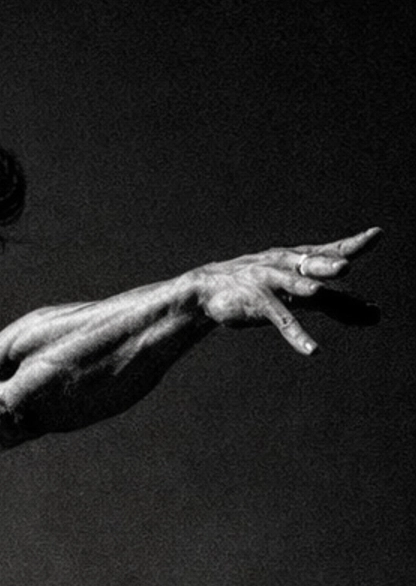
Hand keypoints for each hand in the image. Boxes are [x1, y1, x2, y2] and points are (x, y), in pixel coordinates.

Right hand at [196, 229, 380, 355]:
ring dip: (309, 289)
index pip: (332, 249)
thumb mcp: (300, 290)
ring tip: (321, 292)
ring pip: (295, 287)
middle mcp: (288, 265)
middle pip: (315, 264)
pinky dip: (298, 336)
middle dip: (330, 265)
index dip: (353, 243)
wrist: (210, 289)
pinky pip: (282, 321)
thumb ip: (337, 302)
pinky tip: (313, 350)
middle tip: (346, 267)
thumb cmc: (261, 288)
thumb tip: (375, 313)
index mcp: (300, 258)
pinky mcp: (258, 304)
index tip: (376, 235)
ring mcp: (271, 283)